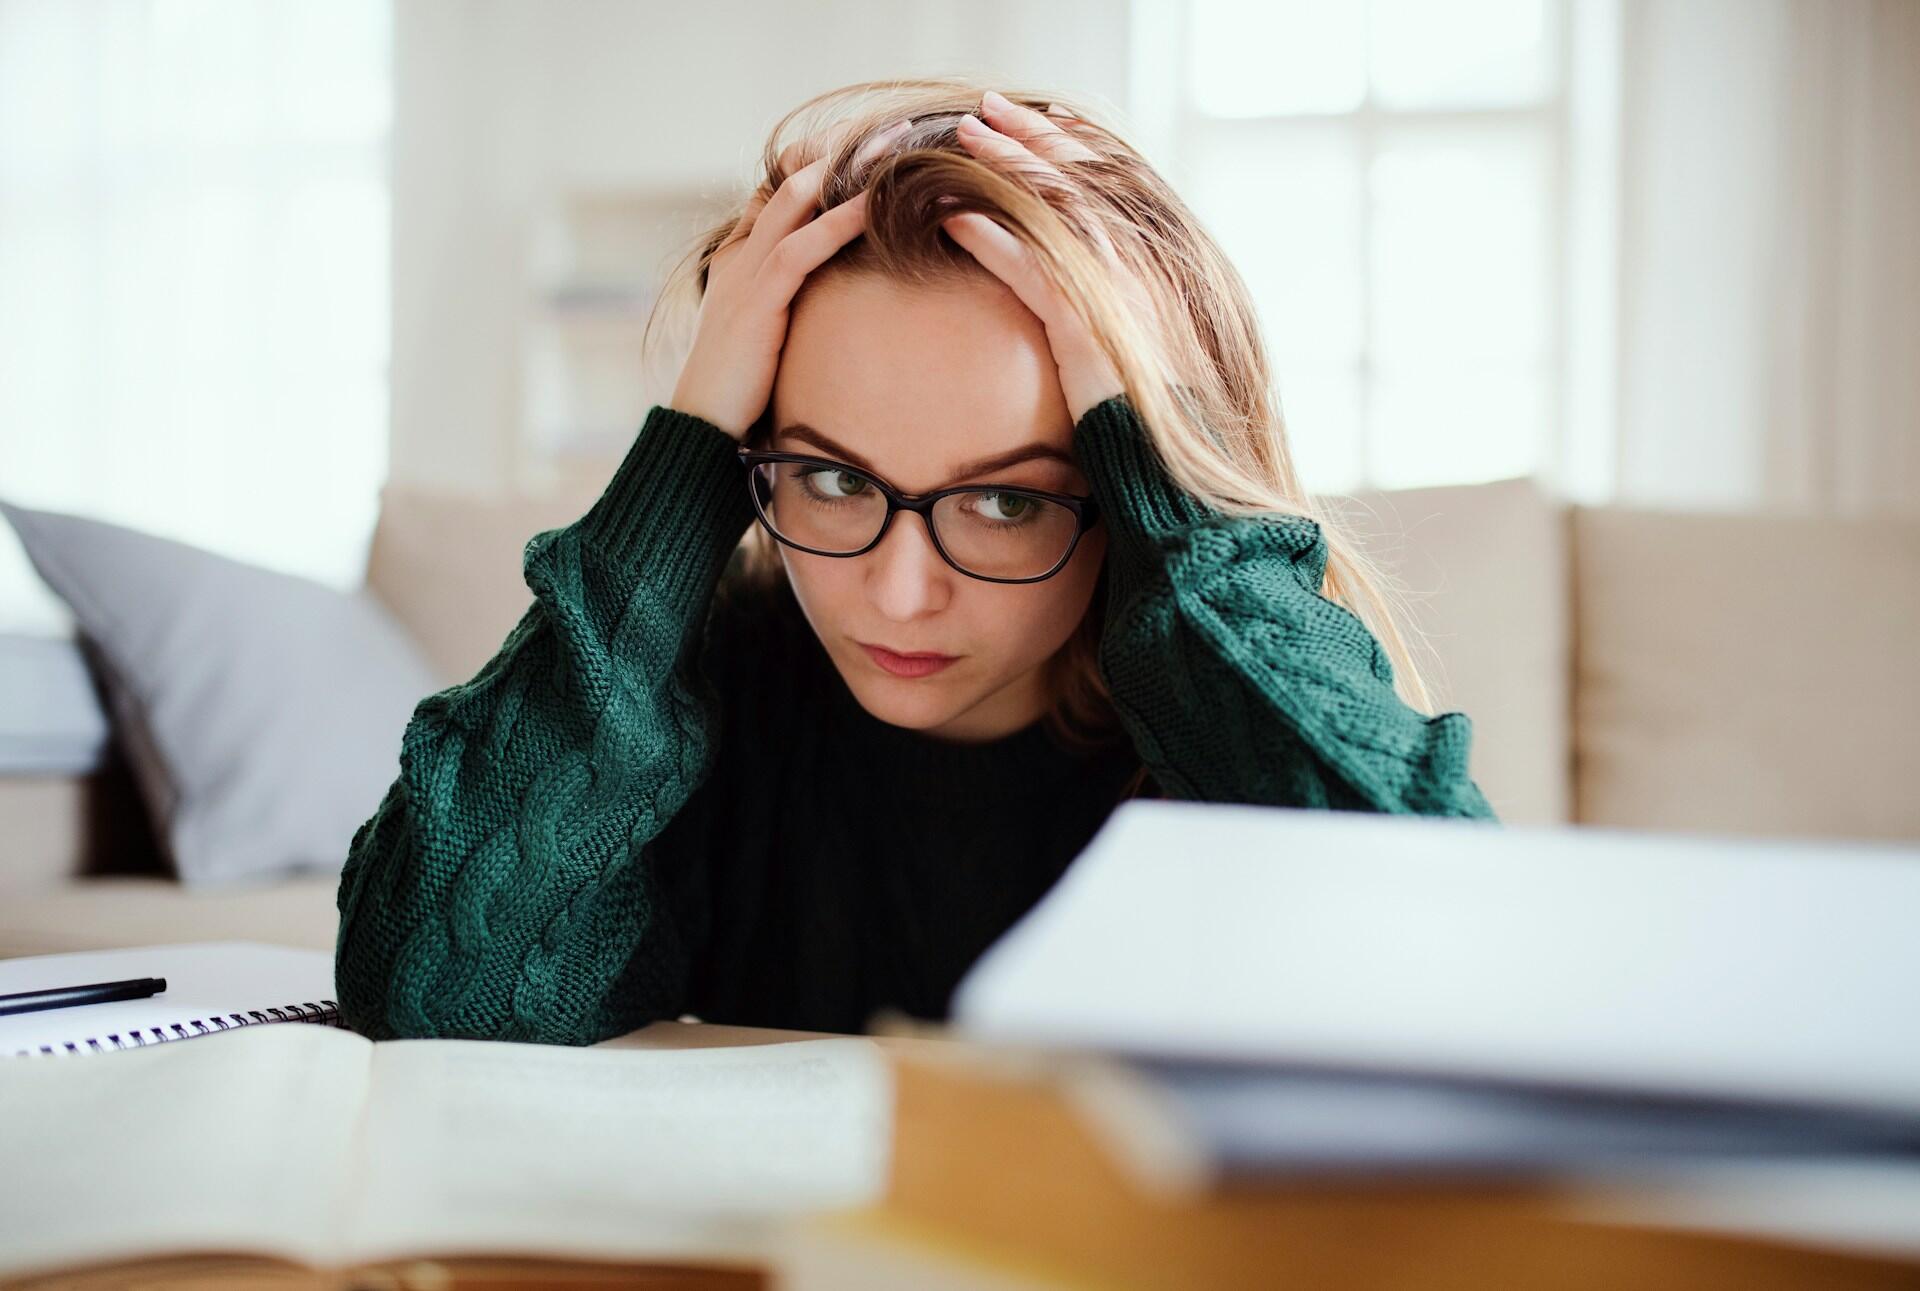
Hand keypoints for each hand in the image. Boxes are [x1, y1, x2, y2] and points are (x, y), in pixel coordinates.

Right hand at [670, 119, 911, 440]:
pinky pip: (801, 249)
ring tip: (889, 151)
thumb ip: (792, 307)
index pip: (775, 193)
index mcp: (738, 261)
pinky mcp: (758, 301)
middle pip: (786, 182)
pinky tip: (873, 207)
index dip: (815, 165)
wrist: (703, 427)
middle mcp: (738, 256)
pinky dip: (837, 223)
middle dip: (835, 152)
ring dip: (843, 173)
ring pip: (793, 203)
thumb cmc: (741, 391)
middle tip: (888, 131)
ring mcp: (744, 275)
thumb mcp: (768, 336)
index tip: (861, 147)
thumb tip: (832, 304)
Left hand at [943, 90, 1158, 422]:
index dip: (1073, 143)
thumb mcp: (1143, 338)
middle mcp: (1140, 263)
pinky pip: (1028, 270)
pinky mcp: (1084, 325)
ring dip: (1005, 168)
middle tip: (985, 107)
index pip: (1112, 180)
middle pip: (1079, 177)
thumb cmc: (1154, 407)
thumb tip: (1092, 278)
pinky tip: (953, 219)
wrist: (1173, 456)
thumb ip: (1122, 296)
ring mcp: (1115, 289)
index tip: (1039, 114)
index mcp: (1156, 260)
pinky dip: (989, 240)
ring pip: (1054, 208)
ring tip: (962, 140)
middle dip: (1030, 136)